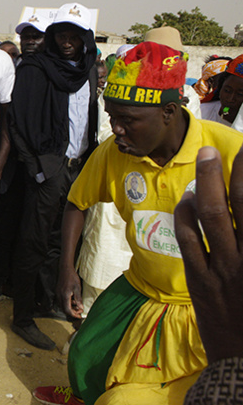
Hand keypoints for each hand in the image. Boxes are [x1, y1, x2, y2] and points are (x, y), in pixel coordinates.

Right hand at [57, 267, 83, 319]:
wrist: (65, 269)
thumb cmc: (72, 277)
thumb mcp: (77, 288)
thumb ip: (78, 299)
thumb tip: (81, 308)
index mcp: (64, 296)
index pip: (67, 310)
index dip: (73, 314)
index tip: (79, 316)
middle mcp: (59, 296)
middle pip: (64, 309)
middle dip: (72, 312)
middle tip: (79, 311)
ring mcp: (57, 294)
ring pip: (62, 305)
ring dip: (69, 308)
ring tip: (77, 305)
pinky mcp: (57, 291)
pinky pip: (61, 301)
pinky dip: (67, 303)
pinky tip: (72, 300)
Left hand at [175, 145, 242, 361]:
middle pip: (240, 203)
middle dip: (235, 170)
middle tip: (227, 146)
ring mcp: (222, 268)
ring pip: (212, 216)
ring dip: (207, 183)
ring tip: (206, 158)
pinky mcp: (199, 279)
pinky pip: (188, 240)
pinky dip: (187, 215)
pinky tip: (188, 199)